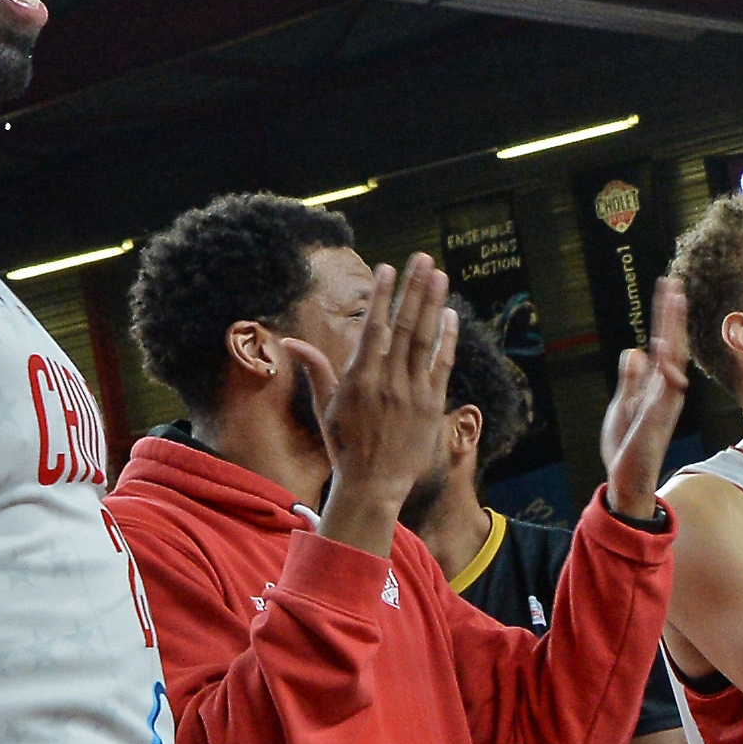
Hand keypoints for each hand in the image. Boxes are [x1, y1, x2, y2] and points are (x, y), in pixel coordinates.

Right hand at [286, 255, 457, 552]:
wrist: (372, 484)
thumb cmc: (345, 445)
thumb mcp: (326, 406)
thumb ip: (316, 369)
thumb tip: (291, 342)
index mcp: (359, 378)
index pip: (374, 327)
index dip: (382, 296)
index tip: (387, 268)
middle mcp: (387, 381)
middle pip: (404, 325)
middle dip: (414, 289)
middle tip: (423, 258)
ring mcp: (412, 392)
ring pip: (425, 339)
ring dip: (433, 304)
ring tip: (440, 276)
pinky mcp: (431, 404)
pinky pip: (441, 364)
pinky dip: (448, 339)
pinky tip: (451, 315)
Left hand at [600, 276, 694, 523]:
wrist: (625, 479)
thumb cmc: (625, 447)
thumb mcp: (622, 405)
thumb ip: (631, 380)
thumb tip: (634, 350)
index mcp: (657, 387)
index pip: (664, 345)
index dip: (665, 318)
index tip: (667, 290)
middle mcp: (667, 390)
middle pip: (673, 345)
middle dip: (672, 315)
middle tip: (673, 283)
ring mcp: (665, 402)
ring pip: (673, 357)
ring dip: (673, 328)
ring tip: (673, 299)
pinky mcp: (657, 416)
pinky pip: (666, 384)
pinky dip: (665, 363)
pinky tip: (661, 341)